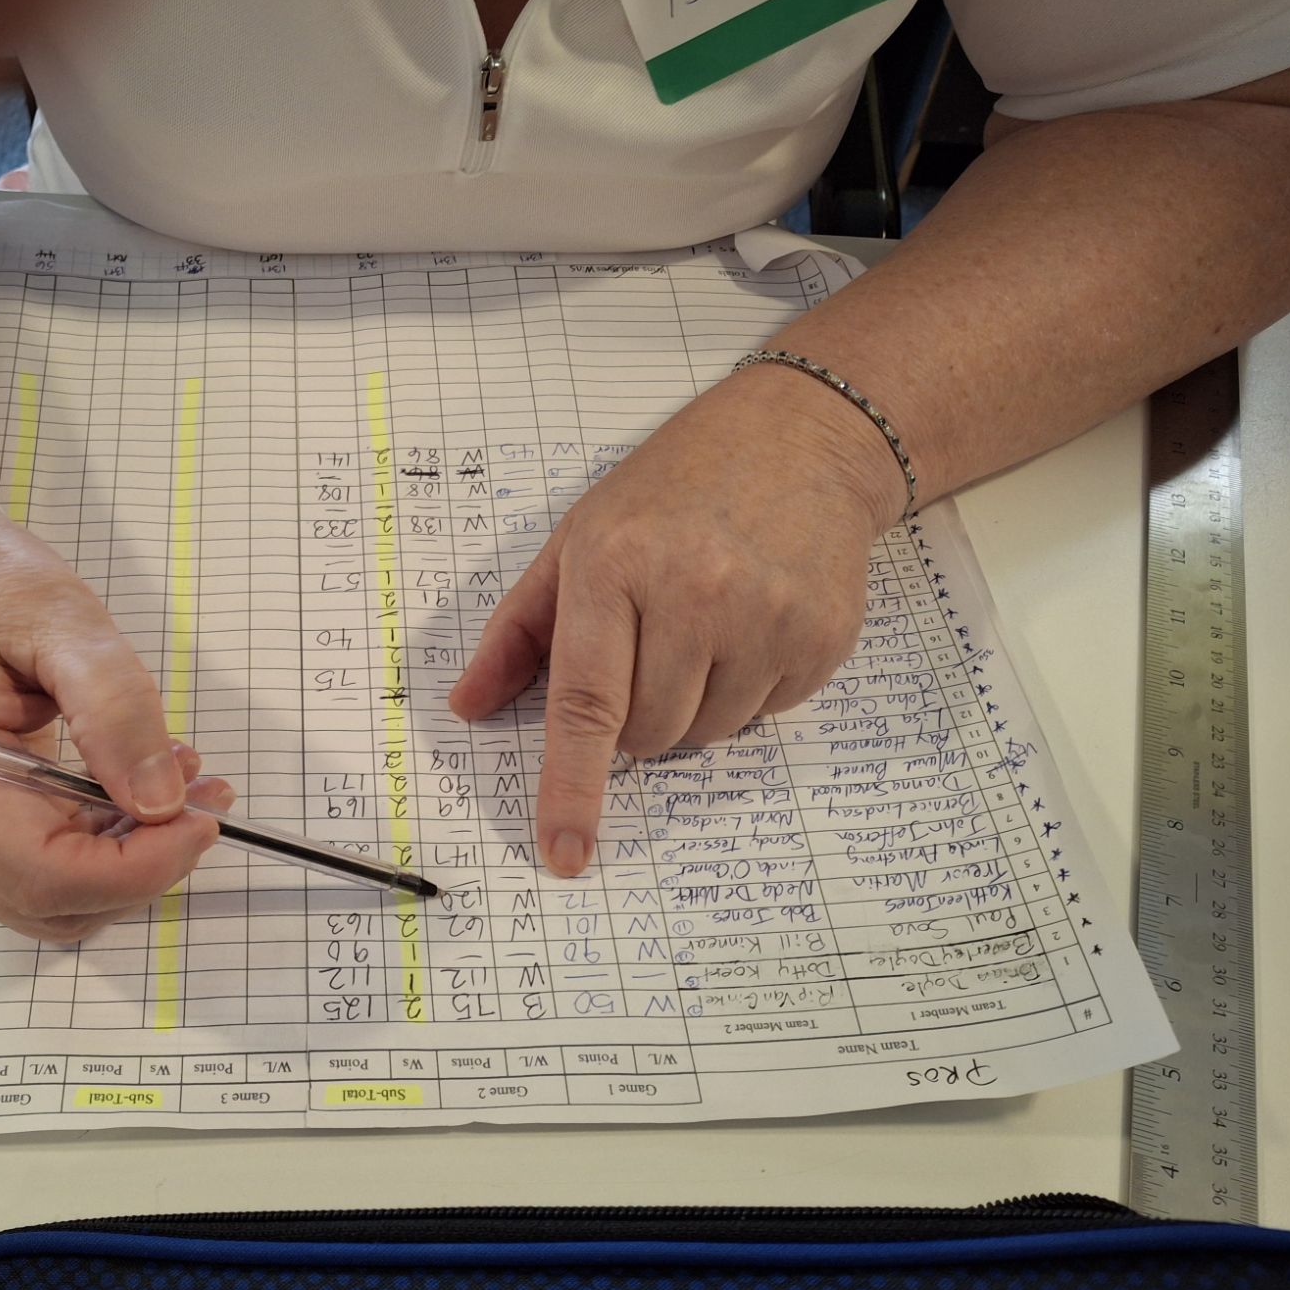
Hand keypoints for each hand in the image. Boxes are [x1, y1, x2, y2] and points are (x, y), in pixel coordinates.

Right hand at [0, 477, 230, 939]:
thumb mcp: (59, 617)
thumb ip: (114, 707)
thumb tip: (162, 801)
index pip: (43, 874)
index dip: (136, 868)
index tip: (201, 821)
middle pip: (49, 903)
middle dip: (141, 868)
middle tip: (203, 801)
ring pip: (51, 897)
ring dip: (129, 860)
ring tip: (183, 786)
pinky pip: (43, 862)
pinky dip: (104, 841)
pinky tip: (142, 784)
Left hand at [449, 369, 900, 876]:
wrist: (799, 437)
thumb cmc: (672, 489)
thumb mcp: (577, 538)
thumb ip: (518, 630)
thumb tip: (467, 705)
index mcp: (615, 566)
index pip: (585, 704)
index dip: (571, 787)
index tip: (564, 852)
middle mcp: (695, 592)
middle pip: (646, 736)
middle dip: (635, 719)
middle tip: (649, 647)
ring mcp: (767, 617)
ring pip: (706, 736)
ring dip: (694, 707)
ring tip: (705, 625)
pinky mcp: (822, 637)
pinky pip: (765, 716)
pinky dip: (749, 690)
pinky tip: (752, 621)